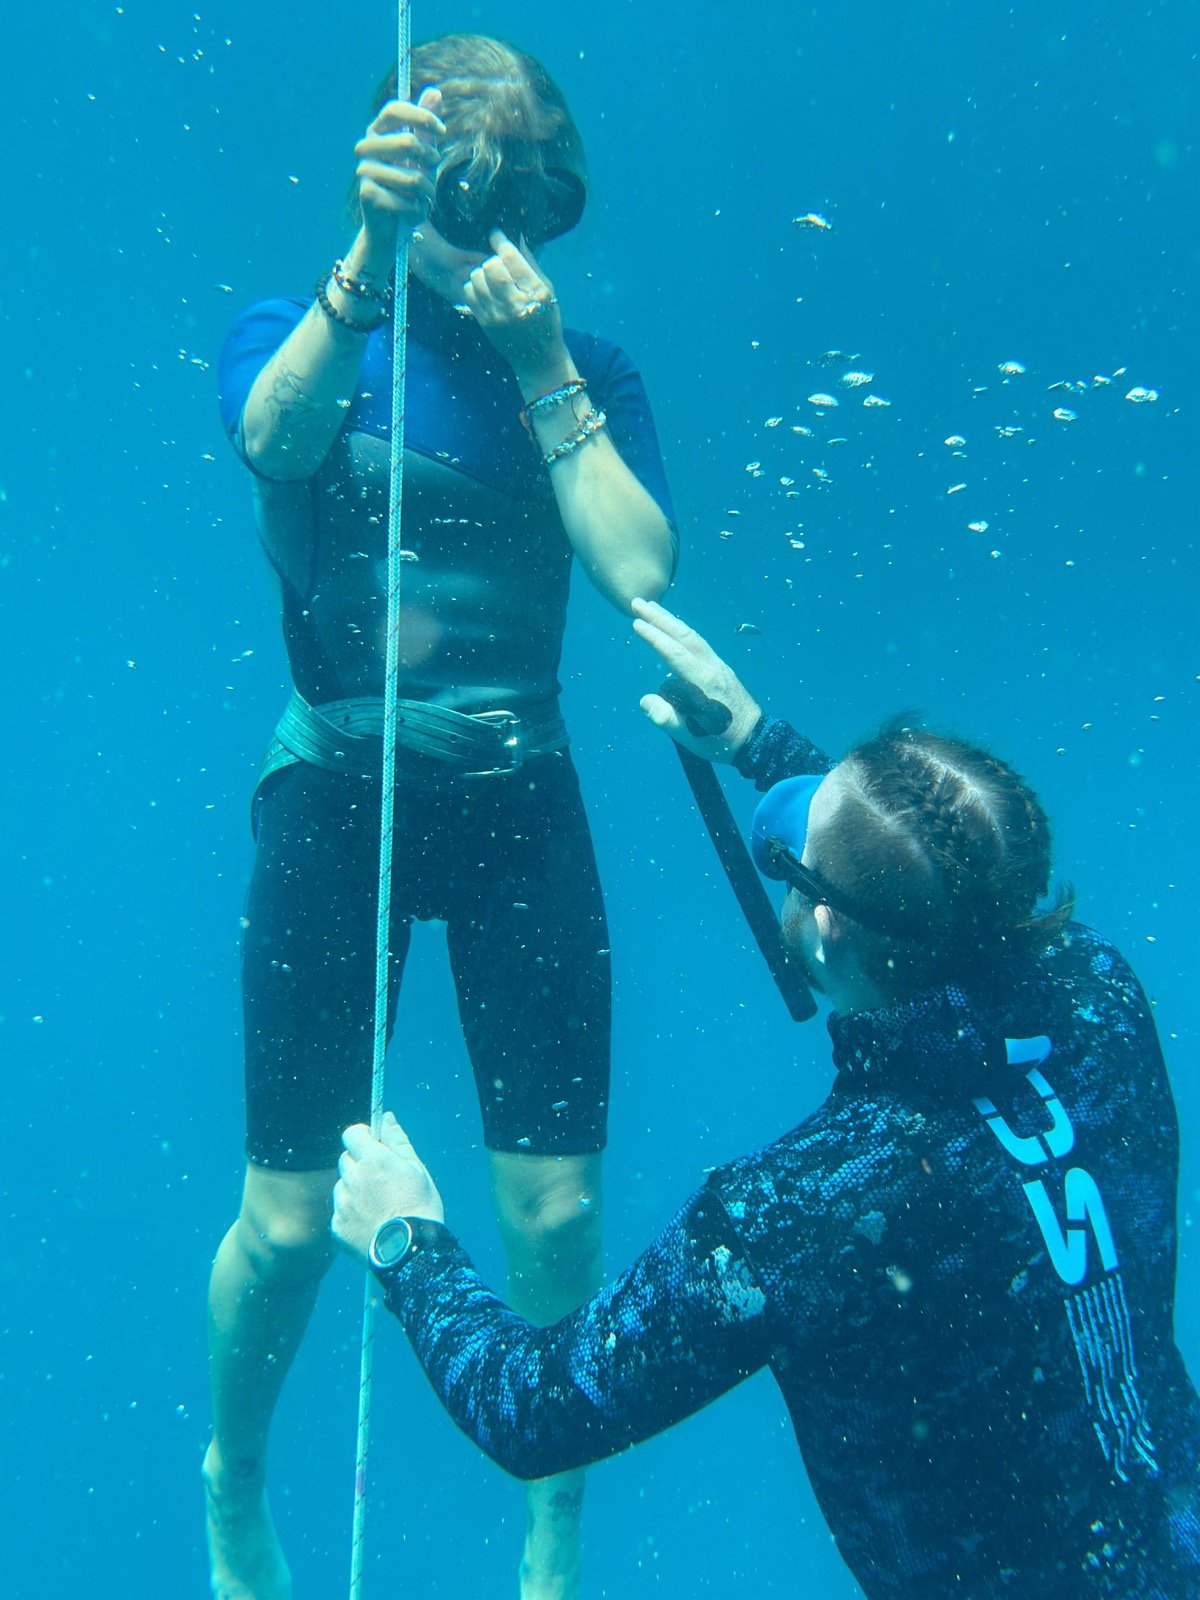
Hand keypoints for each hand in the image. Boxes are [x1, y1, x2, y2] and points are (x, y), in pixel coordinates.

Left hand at [332, 1112, 444, 1263]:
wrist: (411, 1252)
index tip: (372, 1145)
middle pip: (346, 1160)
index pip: (352, 1134)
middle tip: (380, 1180)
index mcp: (373, 1160)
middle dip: (359, 1164)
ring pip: (342, 1186)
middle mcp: (353, 1178)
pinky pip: (340, 1212)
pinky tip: (370, 1223)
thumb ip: (397, 1140)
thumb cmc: (419, 1207)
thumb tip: (386, 1117)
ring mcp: (343, 1204)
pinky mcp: (337, 1226)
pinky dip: (351, 1214)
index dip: (362, 1137)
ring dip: (354, 1190)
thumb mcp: (416, 1168)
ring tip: (377, 1206)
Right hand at [355, 89, 444, 249]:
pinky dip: (418, 211)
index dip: (420, 116)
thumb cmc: (406, 185)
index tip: (441, 130)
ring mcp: (364, 172)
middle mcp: (365, 148)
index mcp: (376, 132)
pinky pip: (408, 202)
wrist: (388, 226)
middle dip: (431, 160)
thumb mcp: (420, 154)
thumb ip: (425, 126)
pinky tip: (410, 213)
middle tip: (432, 171)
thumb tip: (435, 91)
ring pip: (413, 178)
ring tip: (422, 198)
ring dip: (428, 192)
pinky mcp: (368, 196)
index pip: (394, 110)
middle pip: (409, 143)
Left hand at [462, 232, 569, 386]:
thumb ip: (530, 263)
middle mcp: (515, 304)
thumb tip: (516, 236)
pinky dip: (474, 287)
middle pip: (490, 266)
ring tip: (492, 279)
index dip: (500, 240)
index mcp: (536, 293)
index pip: (511, 257)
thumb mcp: (548, 290)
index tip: (496, 234)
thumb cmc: (547, 321)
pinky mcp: (484, 323)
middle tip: (499, 265)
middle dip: (493, 260)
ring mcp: (497, 315)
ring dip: (482, 273)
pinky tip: (485, 290)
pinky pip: (469, 293)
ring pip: (476, 278)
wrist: (537, 358)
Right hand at [632, 599, 763, 762]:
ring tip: (651, 608)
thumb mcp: (692, 737)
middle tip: (637, 603)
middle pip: (685, 636)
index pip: (676, 653)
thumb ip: (667, 719)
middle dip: (660, 618)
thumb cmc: (722, 741)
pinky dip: (682, 631)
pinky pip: (699, 643)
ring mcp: (719, 666)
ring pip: (693, 637)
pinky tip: (674, 629)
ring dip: (671, 621)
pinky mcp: (721, 669)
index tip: (636, 624)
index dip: (655, 637)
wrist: (755, 739)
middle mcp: (713, 667)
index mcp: (705, 682)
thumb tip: (645, 701)